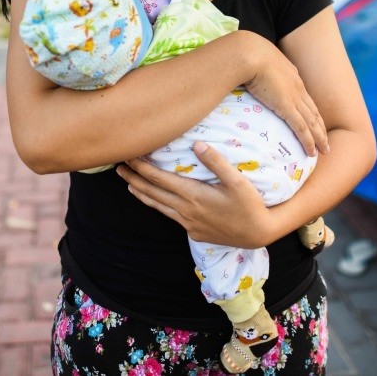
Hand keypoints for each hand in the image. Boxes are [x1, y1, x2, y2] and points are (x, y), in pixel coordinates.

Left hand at [116, 142, 274, 248]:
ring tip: (129, 185)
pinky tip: (156, 202)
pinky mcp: (194, 232)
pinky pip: (170, 216)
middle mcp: (185, 211)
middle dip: (134, 179)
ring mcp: (188, 224)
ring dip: (142, 194)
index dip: (141, 167)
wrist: (258, 234)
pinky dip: (158, 206)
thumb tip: (197, 144)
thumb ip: (216, 161)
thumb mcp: (237, 180)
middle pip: (152, 193)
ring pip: (158, 207)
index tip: (128, 156)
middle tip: (117, 168)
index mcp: (193, 196)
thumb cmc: (250, 204)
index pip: (159, 179)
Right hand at [241, 33, 328, 156]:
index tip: (314, 122)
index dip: (310, 112)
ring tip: (324, 150)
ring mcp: (294, 97)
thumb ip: (258, 71)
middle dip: (320, 127)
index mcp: (291, 76)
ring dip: (319, 138)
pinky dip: (309, 141)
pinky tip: (312, 151)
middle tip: (325, 142)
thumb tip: (247, 77)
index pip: (305, 98)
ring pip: (312, 122)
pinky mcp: (287, 106)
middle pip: (313, 112)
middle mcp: (297, 88)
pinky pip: (302, 128)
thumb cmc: (247, 54)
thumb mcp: (257, 61)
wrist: (249, 52)